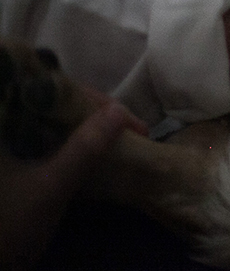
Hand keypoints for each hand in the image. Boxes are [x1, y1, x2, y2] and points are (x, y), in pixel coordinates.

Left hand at [0, 96, 143, 269]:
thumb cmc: (8, 228)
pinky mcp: (13, 160)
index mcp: (3, 122)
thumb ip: (83, 150)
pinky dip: (71, 140)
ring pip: (50, 118)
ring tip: (121, 135)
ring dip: (85, 124)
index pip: (45, 88)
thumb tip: (119, 112)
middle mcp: (5, 125)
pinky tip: (96, 150)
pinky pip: (45, 137)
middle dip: (91, 109)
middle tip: (129, 127)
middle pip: (50, 99)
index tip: (122, 116)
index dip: (87, 96)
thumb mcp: (50, 188)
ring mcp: (9, 144)